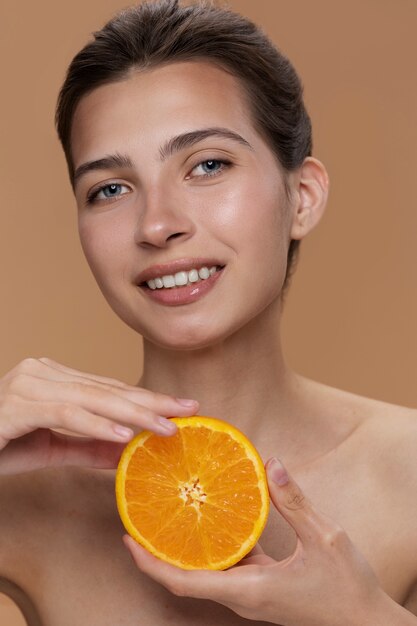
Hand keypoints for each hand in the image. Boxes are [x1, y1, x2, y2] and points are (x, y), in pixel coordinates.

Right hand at [0, 357, 197, 474]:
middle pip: (107, 388)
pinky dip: (97, 424)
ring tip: (167, 426)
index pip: (109, 387)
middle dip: (151, 401)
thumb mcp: (52, 449)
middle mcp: (43, 372)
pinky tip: (125, 433)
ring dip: (133, 413)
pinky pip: (66, 413)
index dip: (146, 398)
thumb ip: (89, 445)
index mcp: (53, 377)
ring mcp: (29, 382)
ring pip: (93, 397)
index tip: (181, 408)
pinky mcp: (18, 402)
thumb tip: (129, 449)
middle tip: (189, 408)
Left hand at [124, 457, 386, 625]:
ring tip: (168, 518)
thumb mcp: (326, 539)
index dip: (151, 564)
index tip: (129, 540)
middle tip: (138, 522)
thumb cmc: (348, 590)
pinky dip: (212, 549)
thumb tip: (271, 463)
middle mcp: (243, 597)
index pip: (185, 583)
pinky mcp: (262, 589)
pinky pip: (227, 569)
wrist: (366, 625)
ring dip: (181, 552)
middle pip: (185, 580)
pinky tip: (215, 523)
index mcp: (249, 590)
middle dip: (156, 557)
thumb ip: (295, 502)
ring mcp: (251, 595)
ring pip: (204, 575)